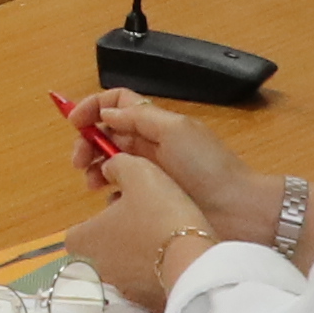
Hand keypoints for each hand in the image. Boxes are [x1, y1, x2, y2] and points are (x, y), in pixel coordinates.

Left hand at [67, 148, 213, 311]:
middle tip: (143, 216)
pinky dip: (157, 268)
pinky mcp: (148, 302)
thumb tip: (111, 167)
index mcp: (83, 242)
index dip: (96, 216)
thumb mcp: (139, 174)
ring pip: (125, 264)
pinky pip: (147, 280)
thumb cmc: (160, 215)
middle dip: (118, 232)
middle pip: (101, 246)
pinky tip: (176, 253)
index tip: (116, 206)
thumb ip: (118, 166)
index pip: (77, 230)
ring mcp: (123, 289)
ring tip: (164, 232)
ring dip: (139, 250)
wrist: (195, 261)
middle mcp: (98, 270)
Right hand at [71, 87, 250, 213]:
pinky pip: (121, 194)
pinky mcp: (150, 200)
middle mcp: (149, 145)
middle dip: (86, 143)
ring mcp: (149, 173)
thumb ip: (140, 117)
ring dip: (93, 169)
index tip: (75, 122)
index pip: (116, 103)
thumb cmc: (209, 166)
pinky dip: (111, 196)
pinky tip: (113, 203)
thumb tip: (106, 112)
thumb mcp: (176, 131)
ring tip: (92, 184)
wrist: (238, 210)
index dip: (93, 106)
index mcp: (155, 123)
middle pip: (105, 134)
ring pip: (108, 163)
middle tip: (79, 162)